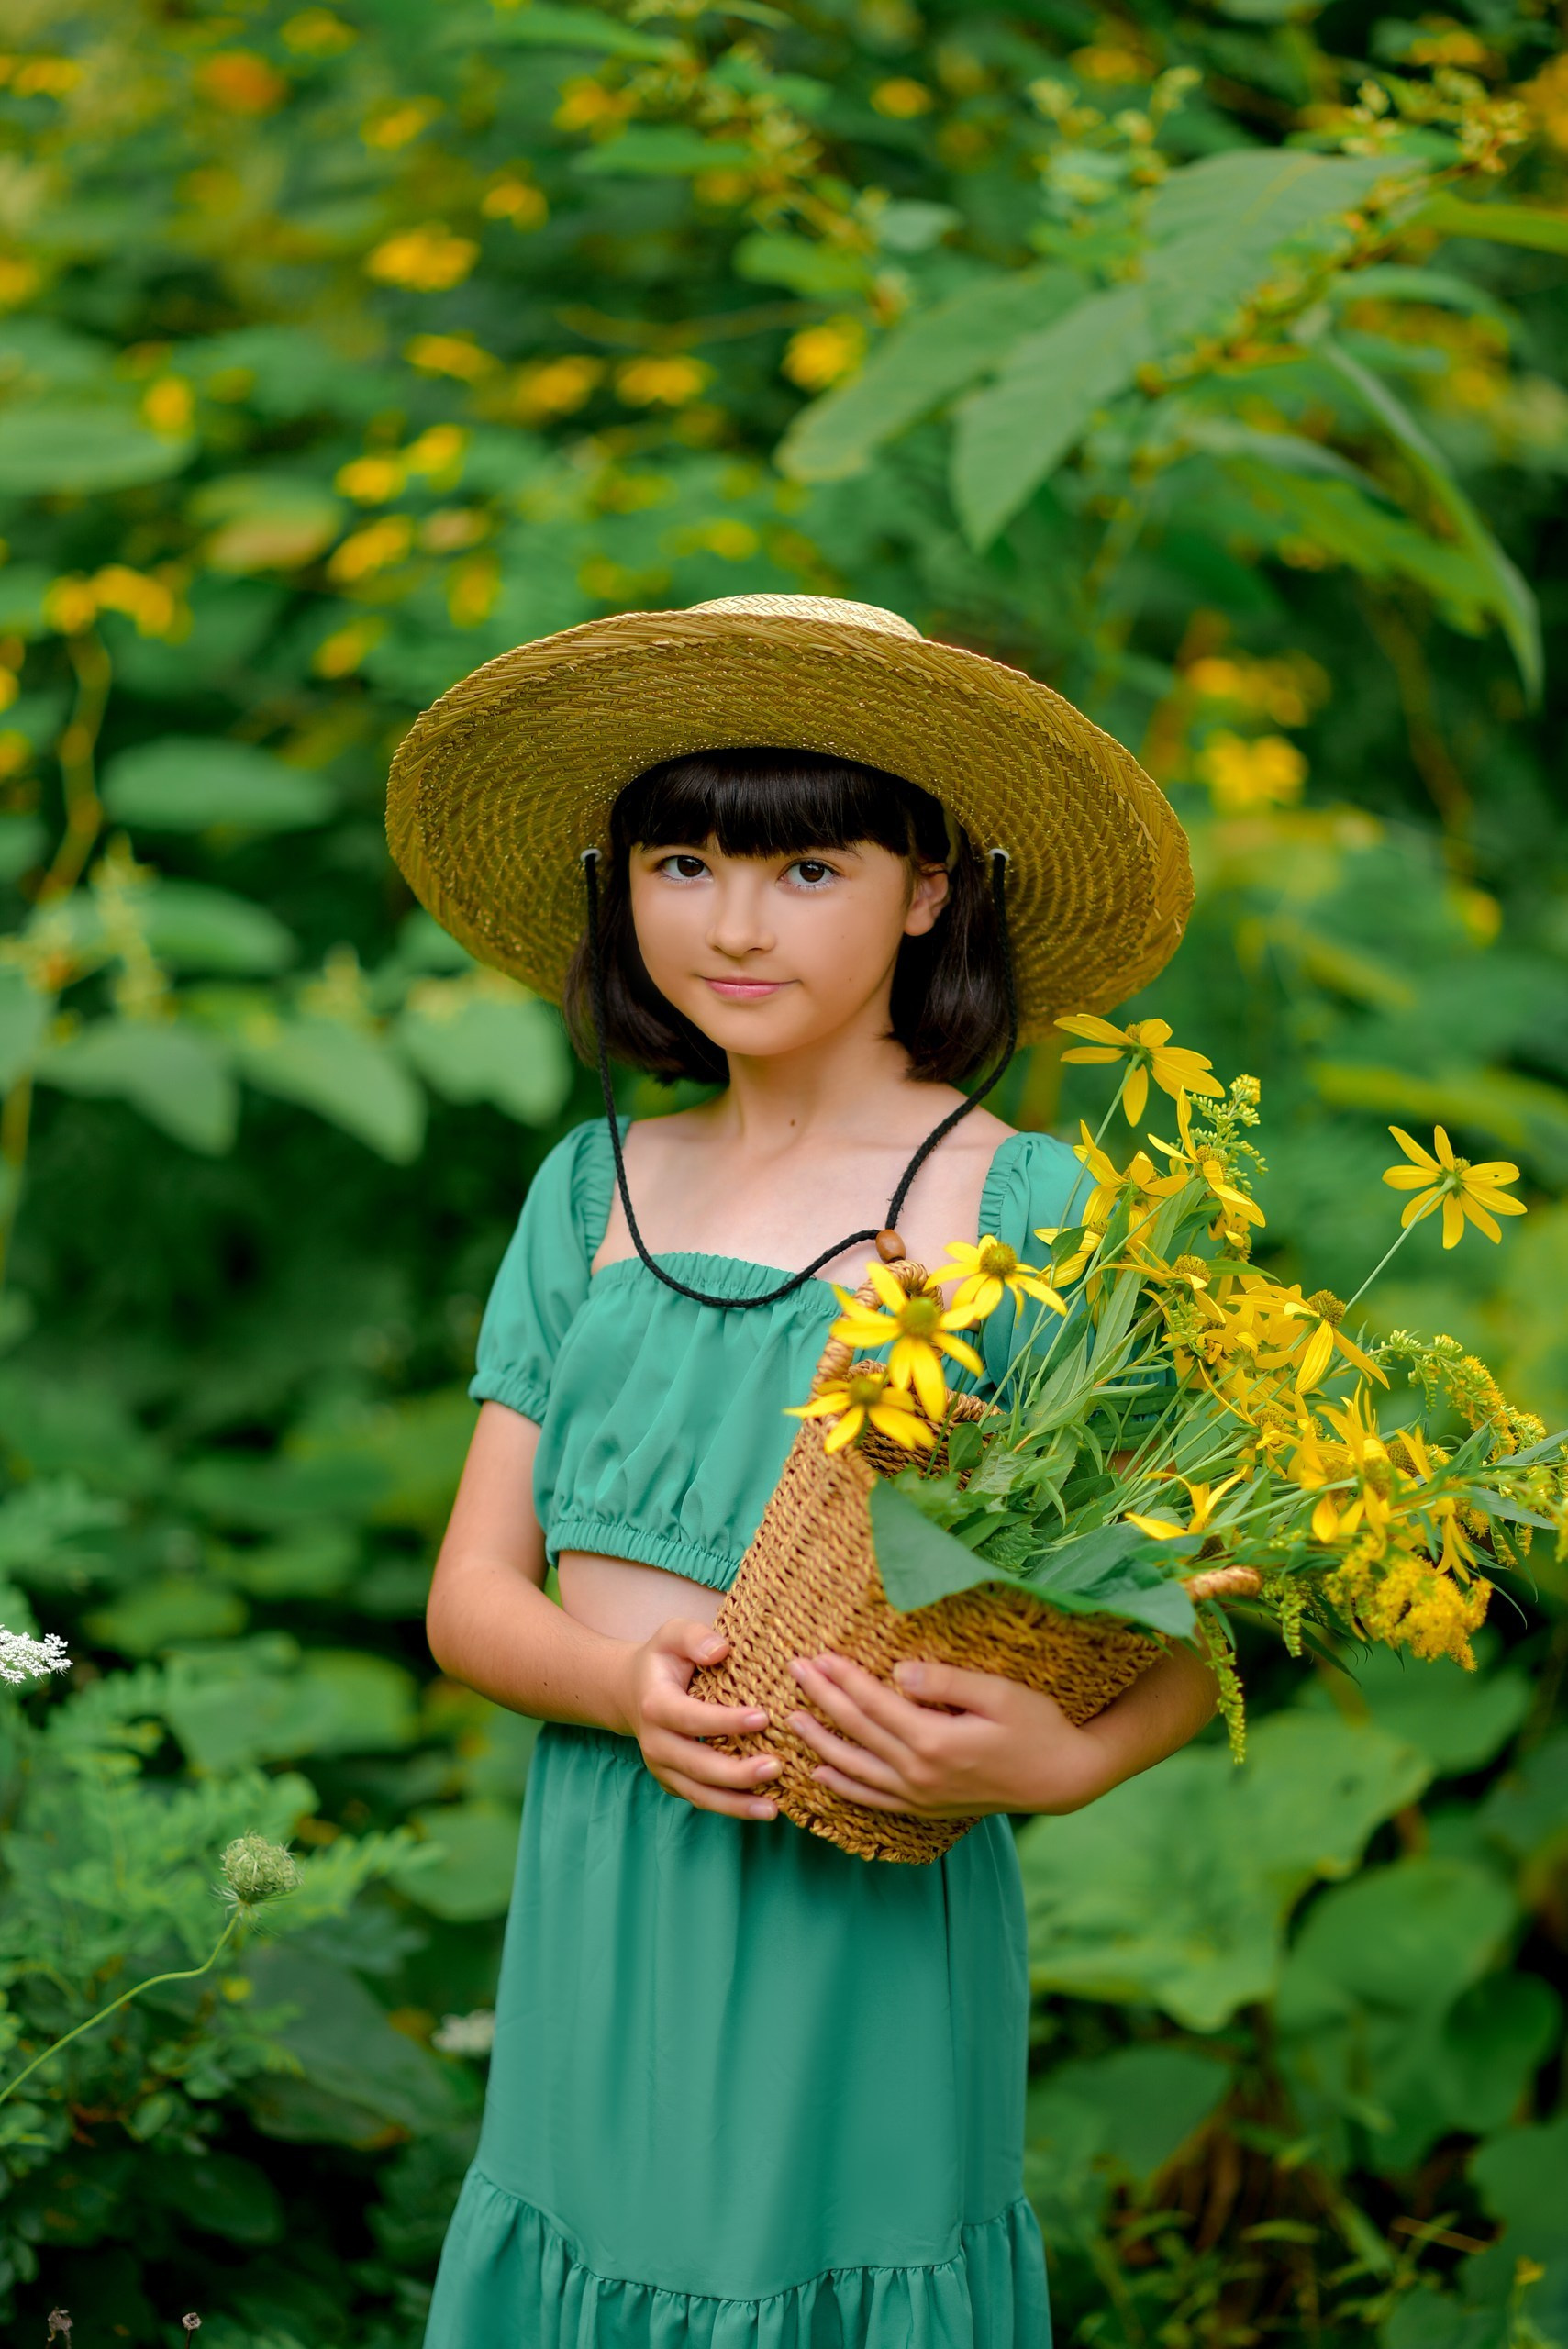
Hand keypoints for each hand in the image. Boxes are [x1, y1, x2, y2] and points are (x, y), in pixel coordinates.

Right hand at [621, 1618, 781, 1820]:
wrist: (631, 1691)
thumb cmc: (663, 1659)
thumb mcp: (673, 1634)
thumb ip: (695, 1637)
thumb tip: (721, 1650)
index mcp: (655, 1705)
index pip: (691, 1718)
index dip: (725, 1721)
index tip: (762, 1717)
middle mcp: (654, 1743)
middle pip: (696, 1765)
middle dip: (736, 1772)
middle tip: (776, 1767)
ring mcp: (662, 1767)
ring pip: (699, 1793)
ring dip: (736, 1804)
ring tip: (773, 1809)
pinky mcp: (672, 1782)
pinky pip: (701, 1800)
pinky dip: (730, 1808)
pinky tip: (762, 1808)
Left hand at [787, 1651, 1110, 1818]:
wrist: (1061, 1779)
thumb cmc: (1036, 1726)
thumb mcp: (998, 1694)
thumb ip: (946, 1682)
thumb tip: (898, 1672)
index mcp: (934, 1740)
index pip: (873, 1704)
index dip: (842, 1678)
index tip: (817, 1655)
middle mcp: (919, 1773)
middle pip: (856, 1732)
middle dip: (821, 1699)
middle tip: (793, 1671)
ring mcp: (920, 1796)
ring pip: (855, 1768)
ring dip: (820, 1742)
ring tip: (791, 1720)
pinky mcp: (926, 1809)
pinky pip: (873, 1799)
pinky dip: (843, 1786)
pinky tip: (821, 1773)